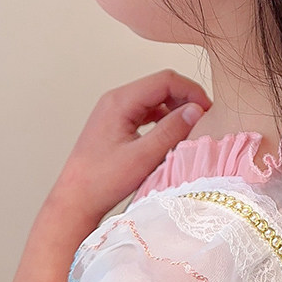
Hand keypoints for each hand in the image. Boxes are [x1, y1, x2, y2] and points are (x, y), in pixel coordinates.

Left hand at [50, 69, 211, 222]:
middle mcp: (115, 100)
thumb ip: (171, 130)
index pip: (165, 80)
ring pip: (154, 98)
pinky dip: (162, 118)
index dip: (191, 91)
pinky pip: (145, 111)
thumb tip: (196, 110)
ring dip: (174, 108)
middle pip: (160, 86)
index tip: (207, 109)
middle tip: (203, 119)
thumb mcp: (143, 156)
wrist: (74, 200)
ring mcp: (114, 110)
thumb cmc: (102, 182)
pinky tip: (170, 135)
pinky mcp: (115, 123)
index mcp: (120, 101)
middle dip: (185, 98)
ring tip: (190, 128)